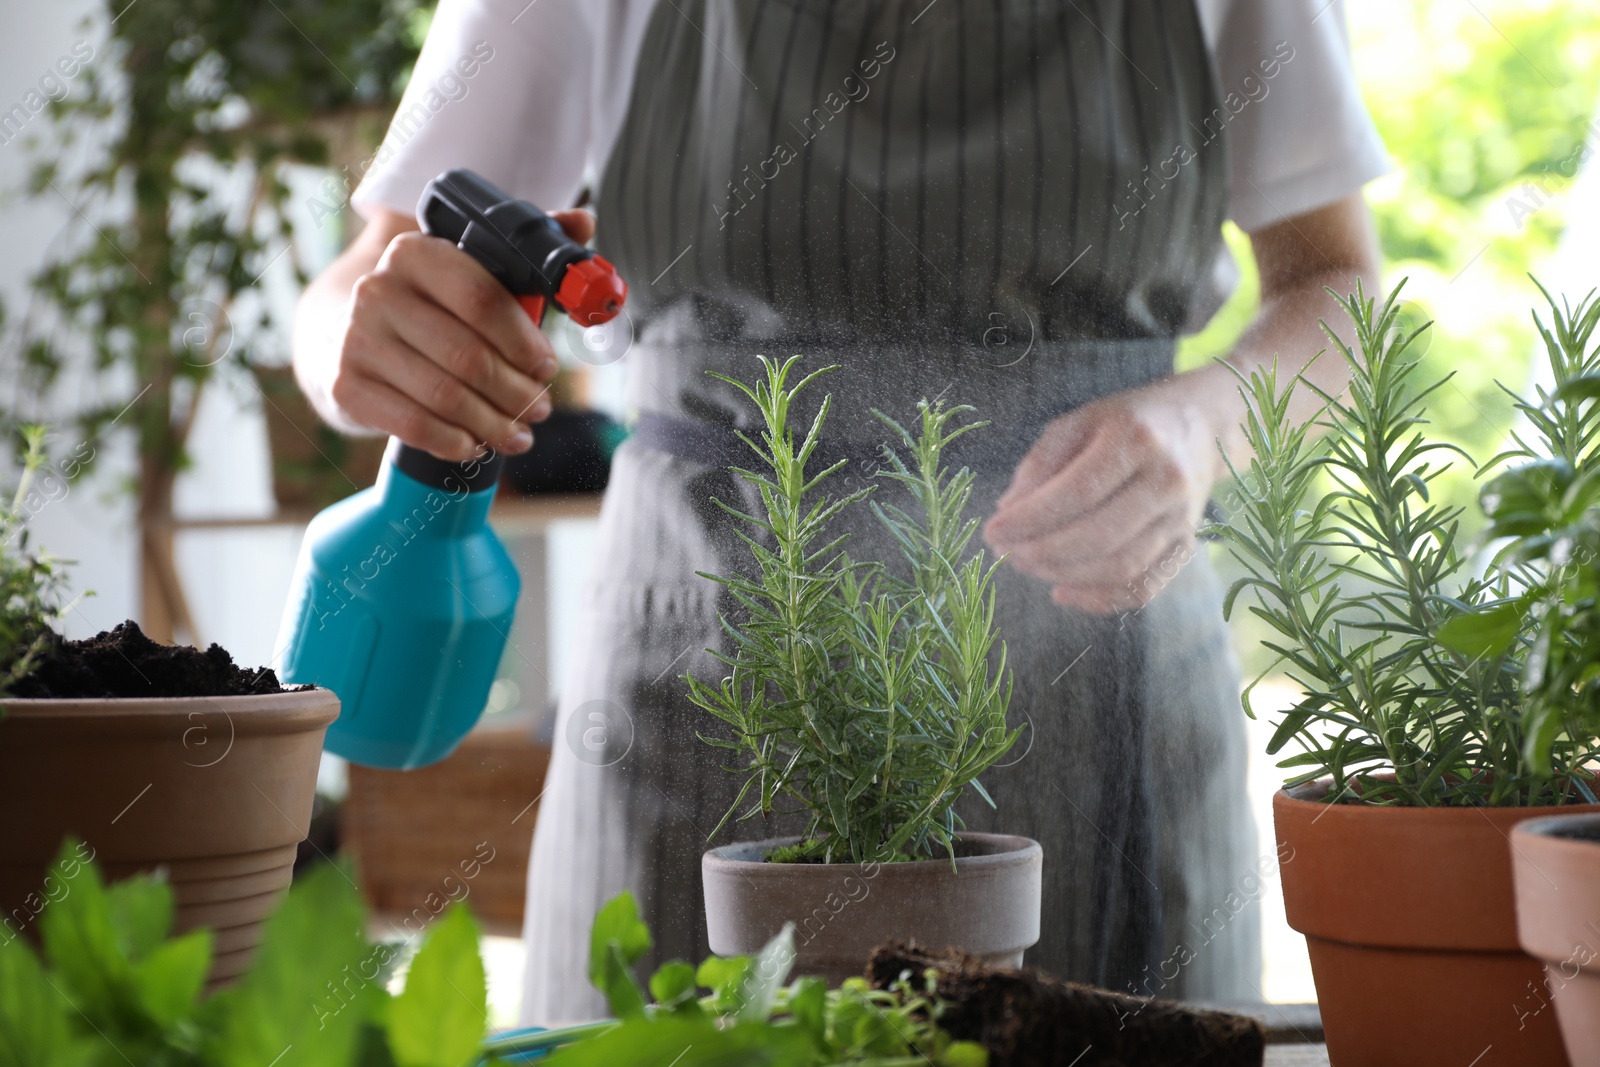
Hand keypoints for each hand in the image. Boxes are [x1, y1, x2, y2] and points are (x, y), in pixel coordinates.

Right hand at [323, 210, 595, 460]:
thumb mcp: (470, 271)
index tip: (546, 367)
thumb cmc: (428, 306)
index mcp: (416, 253)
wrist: (342, 332)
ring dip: (493, 424)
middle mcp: (378, 291)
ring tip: (517, 434)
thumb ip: (525, 251)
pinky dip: (454, 442)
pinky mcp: (345, 385)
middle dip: (516, 392)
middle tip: (539, 408)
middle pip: (469, 356)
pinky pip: (414, 425)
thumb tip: (583, 221)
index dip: (524, 341)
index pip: (482, 300)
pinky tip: (474, 444)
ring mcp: (356, 339)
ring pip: (446, 397)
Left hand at [983, 379, 1222, 613]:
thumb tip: (1007, 511)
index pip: (1078, 491)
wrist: (1199, 426)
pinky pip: (1144, 588)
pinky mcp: (1187, 546)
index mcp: (1136, 440)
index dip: (1031, 519)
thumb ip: (1041, 464)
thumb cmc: (1126, 422)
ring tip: (1027, 565)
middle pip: (1100, 535)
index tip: (993, 532)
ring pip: (1121, 567)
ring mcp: (1182, 519)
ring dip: (1065, 575)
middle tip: (1005, 554)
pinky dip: (1099, 600)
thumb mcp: (1079, 422)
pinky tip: (1062, 591)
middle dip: (1043, 553)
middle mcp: (1167, 481)